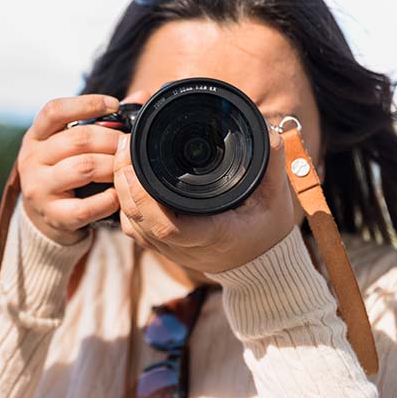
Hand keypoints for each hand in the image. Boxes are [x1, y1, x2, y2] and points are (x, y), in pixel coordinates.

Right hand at [18, 93, 136, 244]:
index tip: (114, 105)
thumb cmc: (64, 170)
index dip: (86, 104)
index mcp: (36, 136)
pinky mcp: (52, 215)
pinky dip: (108, 200)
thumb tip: (141, 97)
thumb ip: (103, 121)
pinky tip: (117, 195)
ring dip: (112, 166)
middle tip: (129, 145)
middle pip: (77, 140)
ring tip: (124, 168)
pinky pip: (86, 207)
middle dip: (111, 140)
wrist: (43, 215)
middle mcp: (32, 159)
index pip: (54, 111)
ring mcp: (39, 188)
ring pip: (83, 168)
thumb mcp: (71, 144)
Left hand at [112, 127, 295, 272]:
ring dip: (121, 191)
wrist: (260, 264)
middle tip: (124, 146)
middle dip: (124, 182)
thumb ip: (270, 163)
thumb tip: (267, 133)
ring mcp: (170, 250)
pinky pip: (134, 228)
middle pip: (140, 220)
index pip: (168, 226)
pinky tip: (126, 180)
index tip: (134, 168)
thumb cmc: (266, 228)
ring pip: (132, 225)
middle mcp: (186, 247)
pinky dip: (126, 204)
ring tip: (123, 157)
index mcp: (213, 234)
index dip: (144, 200)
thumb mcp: (275, 196)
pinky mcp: (162, 247)